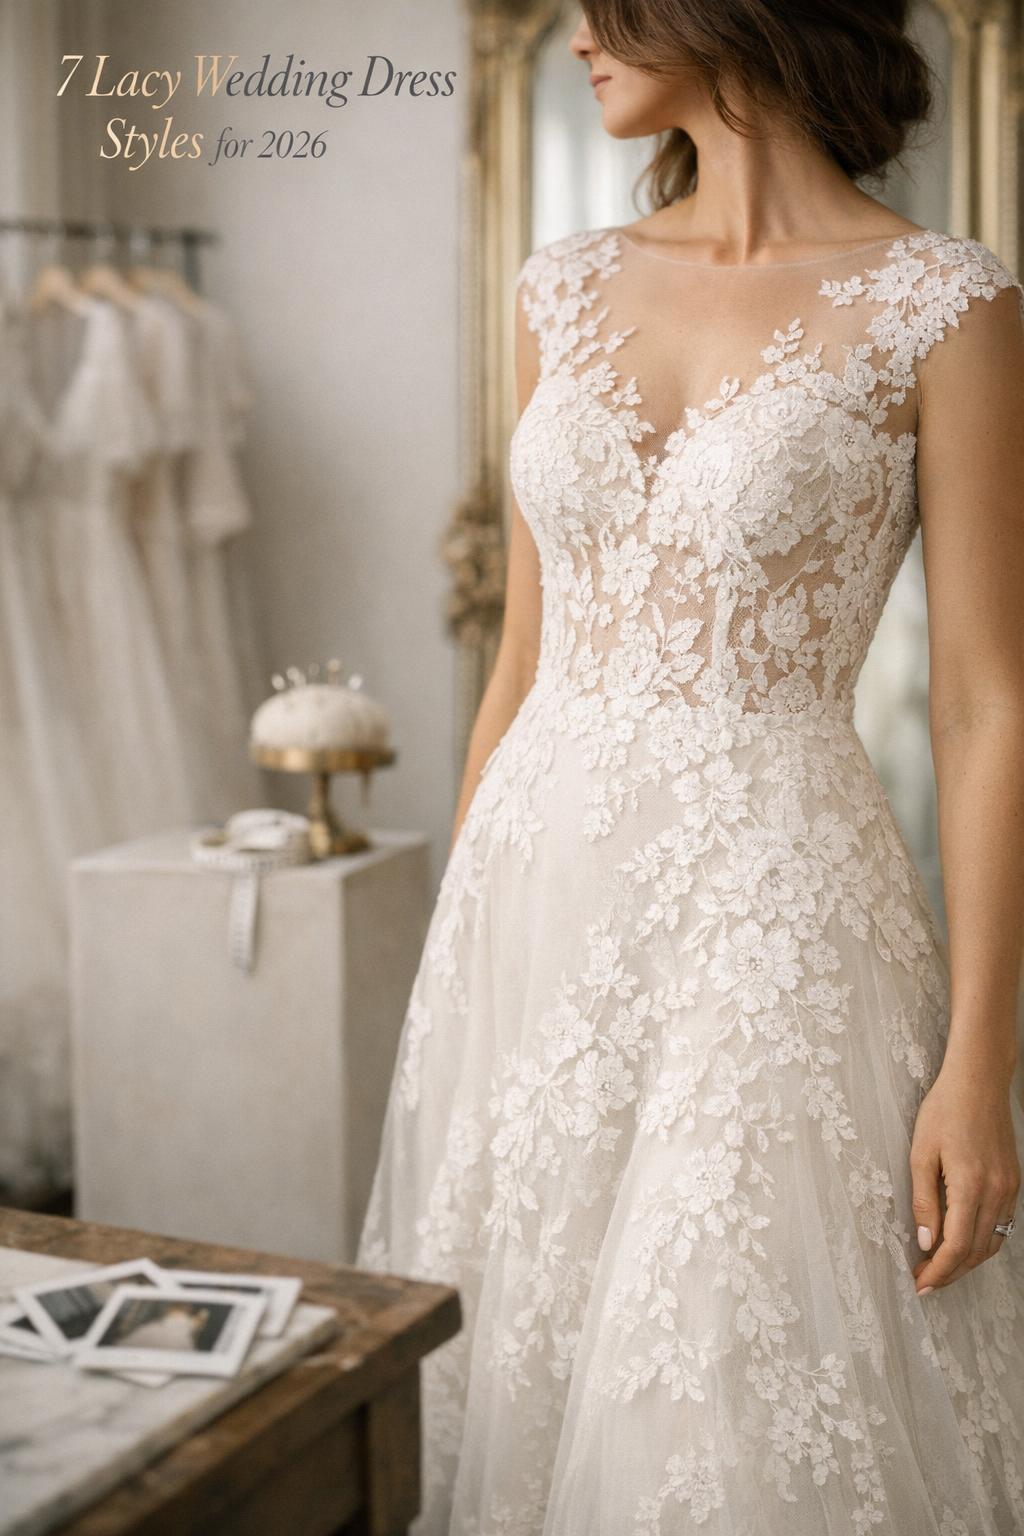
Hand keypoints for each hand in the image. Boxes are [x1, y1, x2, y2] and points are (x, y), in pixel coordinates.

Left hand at [909, 1059, 1019, 1295]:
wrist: (979, 1081)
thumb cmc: (944, 1110)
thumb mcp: (921, 1153)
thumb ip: (923, 1201)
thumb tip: (926, 1242)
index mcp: (970, 1186)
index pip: (956, 1247)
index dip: (938, 1271)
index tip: (919, 1284)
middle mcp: (996, 1193)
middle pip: (976, 1252)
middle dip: (950, 1273)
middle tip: (925, 1281)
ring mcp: (1009, 1189)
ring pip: (992, 1243)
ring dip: (967, 1261)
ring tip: (940, 1268)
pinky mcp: (1013, 1182)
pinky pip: (1002, 1225)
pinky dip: (982, 1242)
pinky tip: (963, 1243)